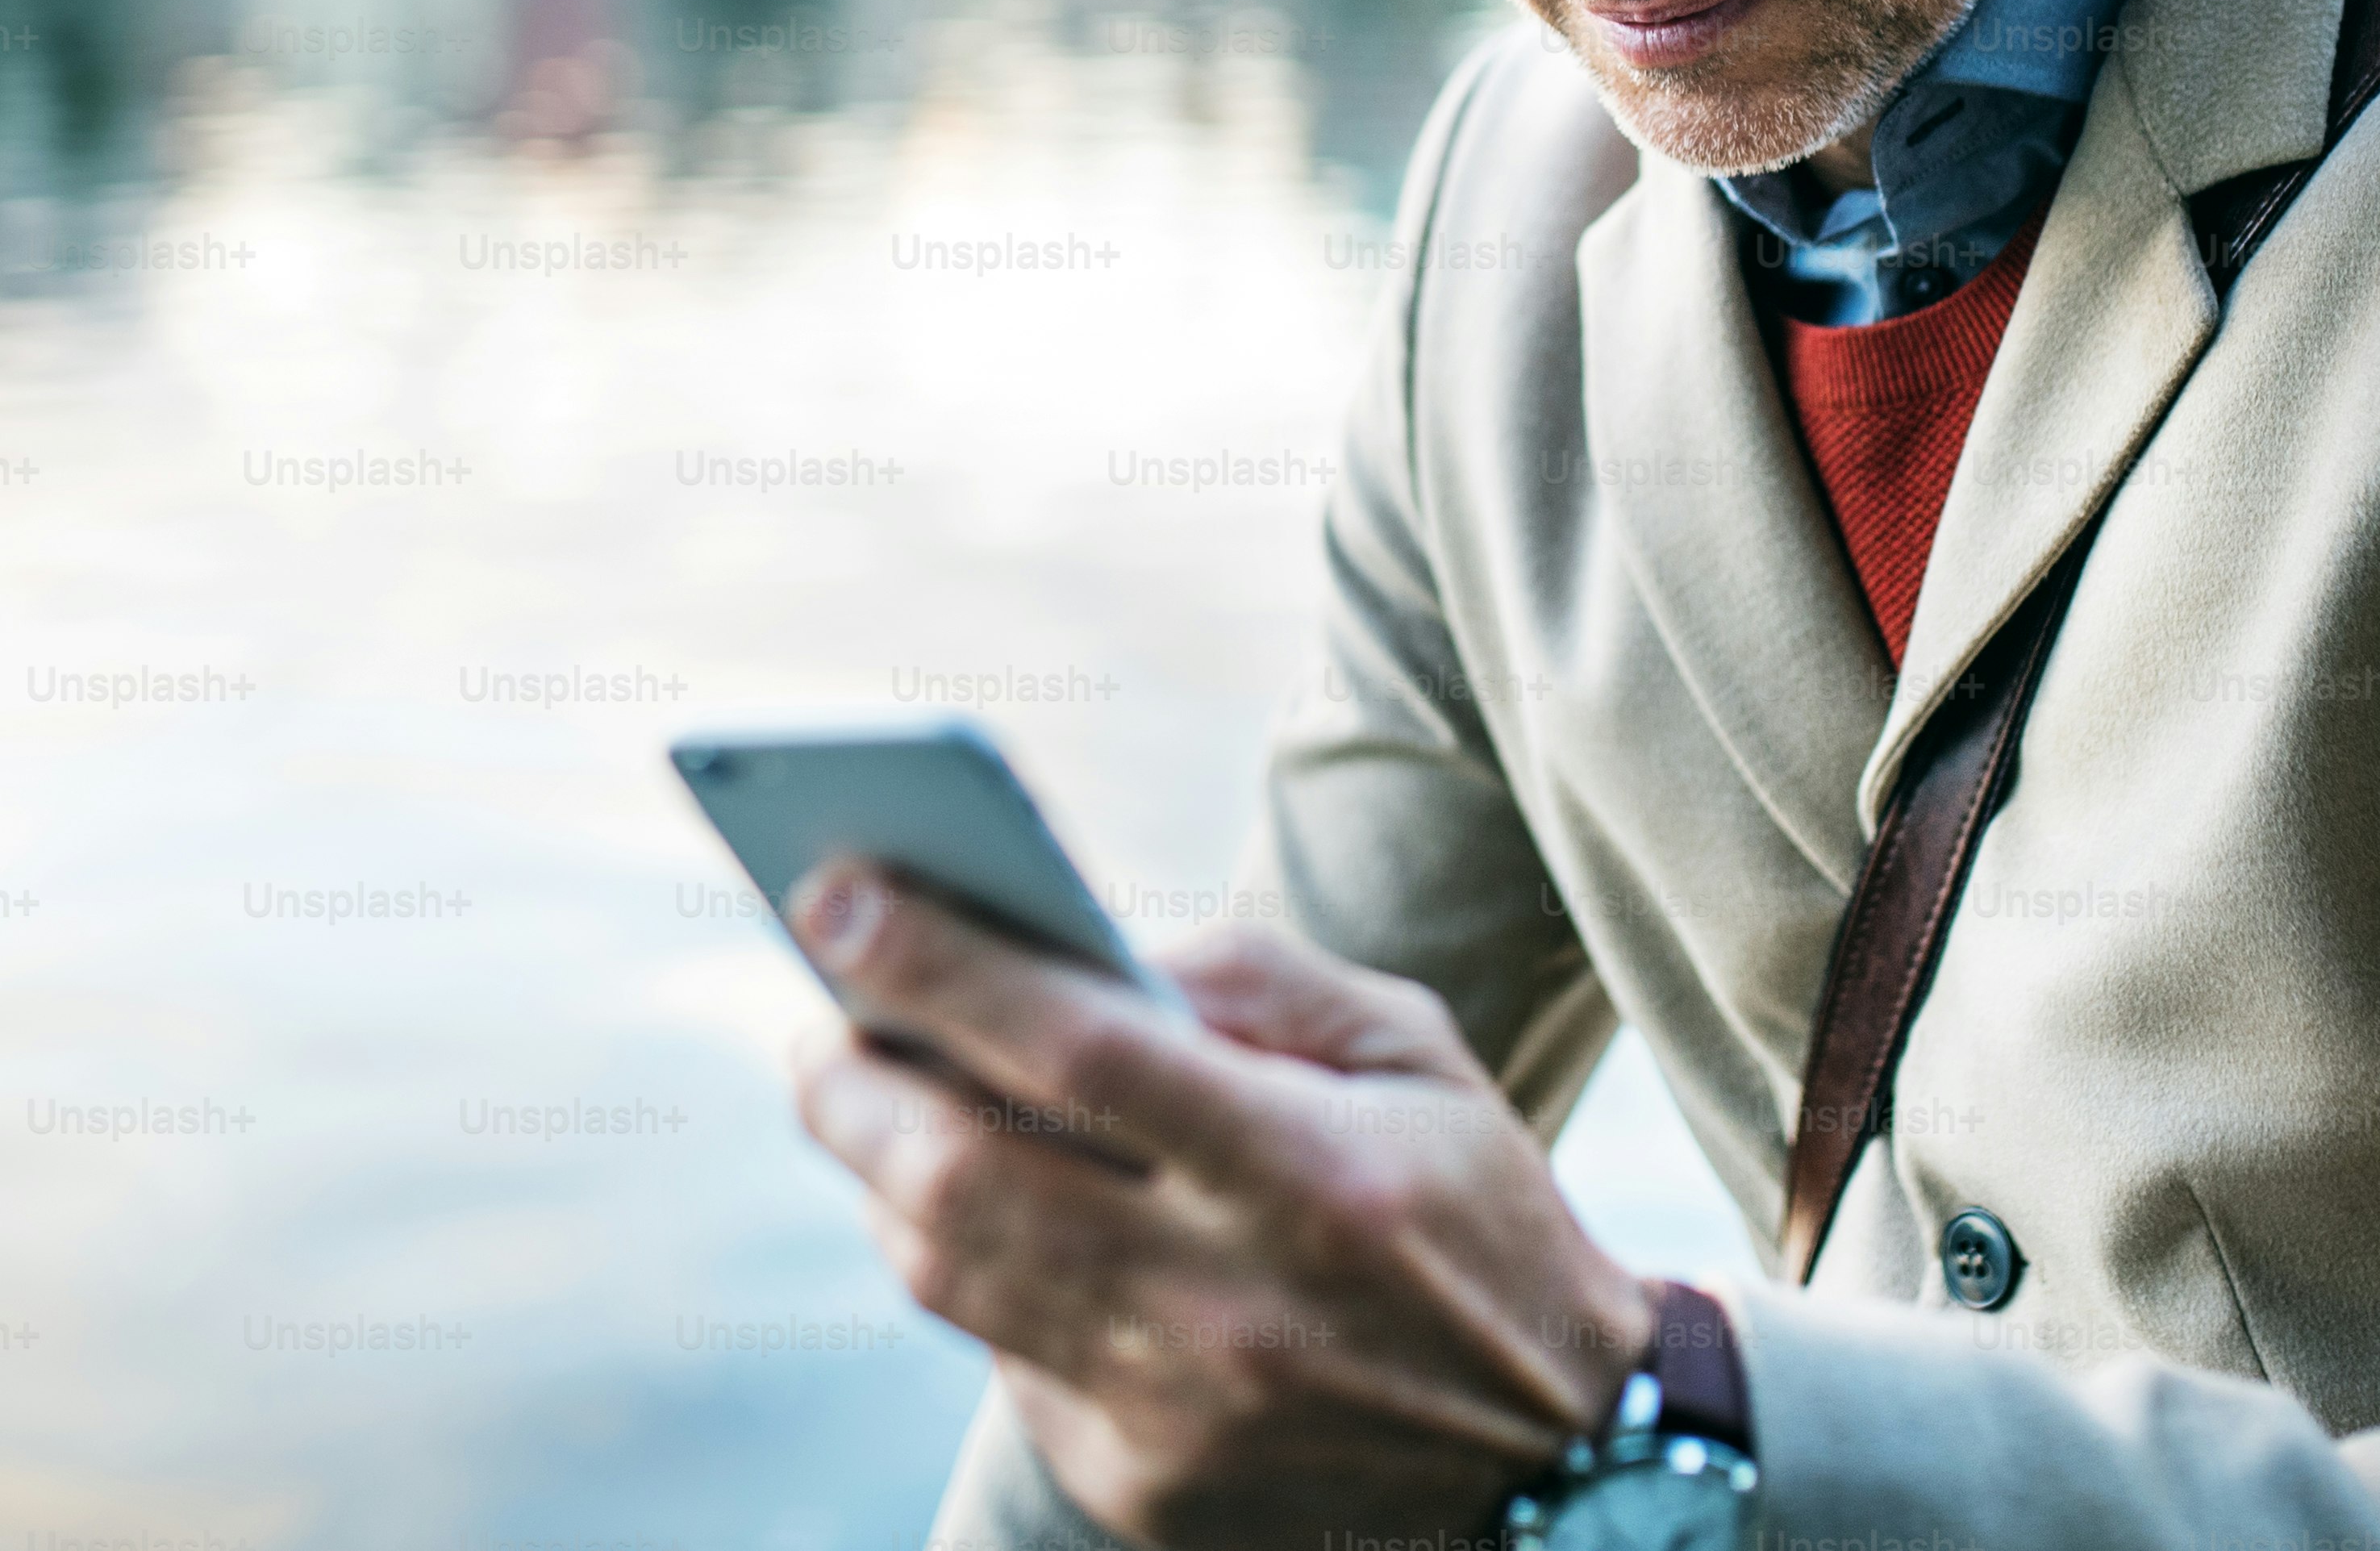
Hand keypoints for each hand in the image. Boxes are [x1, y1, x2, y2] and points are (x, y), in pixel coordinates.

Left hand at [785, 862, 1655, 1548]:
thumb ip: (1256, 978)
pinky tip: (1003, 1218)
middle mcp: (1225, 1305)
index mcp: (1306, 1173)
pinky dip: (980, 1273)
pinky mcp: (1136, 1489)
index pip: (1073, 1051)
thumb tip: (1088, 944)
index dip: (936, 966)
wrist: (1563, 1457)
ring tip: (876, 1101)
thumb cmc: (1477, 1215)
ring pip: (947, 1278)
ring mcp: (1170, 1415)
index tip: (834, 891)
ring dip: (885, 1175)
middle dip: (850, 1085)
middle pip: (956, 1180)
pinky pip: (1000, 1357)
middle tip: (816, 1022)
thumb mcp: (1415, 1053)